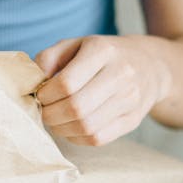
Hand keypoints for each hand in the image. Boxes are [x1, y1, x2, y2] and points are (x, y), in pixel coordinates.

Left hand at [34, 36, 166, 145]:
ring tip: (55, 120)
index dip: (46, 95)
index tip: (39, 95)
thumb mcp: (76, 44)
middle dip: (51, 115)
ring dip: (62, 129)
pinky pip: (98, 138)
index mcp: (102, 51)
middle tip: (43, 112)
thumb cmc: (104, 55)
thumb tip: (32, 82)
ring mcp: (130, 99)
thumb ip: (49, 58)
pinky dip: (77, 138)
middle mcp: (121, 74)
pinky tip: (71, 127)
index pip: (67, 83)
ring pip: (86, 127)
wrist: (150, 65)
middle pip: (76, 107)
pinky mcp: (133, 120)